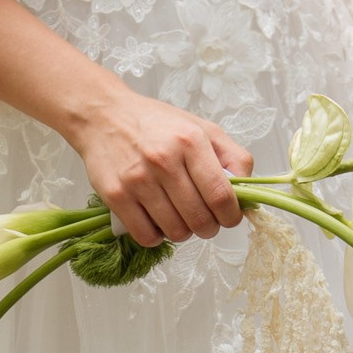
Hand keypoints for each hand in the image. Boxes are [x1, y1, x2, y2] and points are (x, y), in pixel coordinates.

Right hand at [68, 87, 253, 243]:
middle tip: (206, 220)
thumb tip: (248, 189)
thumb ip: (232, 155)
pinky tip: (158, 221)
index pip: (221, 195)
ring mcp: (138, 180)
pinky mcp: (116, 196)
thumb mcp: (201, 127)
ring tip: (180, 217)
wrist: (104, 115)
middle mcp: (165, 160)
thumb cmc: (156, 124)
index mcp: (191, 141)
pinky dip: (157, 237)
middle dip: (209, 227)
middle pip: (200, 218)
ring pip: (175, 231)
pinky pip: (146, 236)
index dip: (231, 216)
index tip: (230, 218)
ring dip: (184, 232)